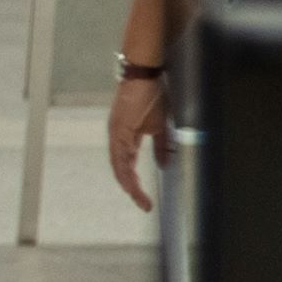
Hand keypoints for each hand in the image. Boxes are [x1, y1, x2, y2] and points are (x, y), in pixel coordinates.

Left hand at [104, 59, 170, 210]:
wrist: (146, 76)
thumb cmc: (152, 97)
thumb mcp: (160, 127)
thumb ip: (161, 147)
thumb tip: (164, 165)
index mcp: (127, 139)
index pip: (129, 167)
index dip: (135, 184)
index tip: (146, 201)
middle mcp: (118, 138)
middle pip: (121, 169)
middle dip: (132, 189)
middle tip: (144, 205)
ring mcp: (117, 133)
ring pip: (118, 164)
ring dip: (127, 182)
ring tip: (137, 197)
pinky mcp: (119, 127)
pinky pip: (120, 152)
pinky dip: (124, 167)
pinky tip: (130, 178)